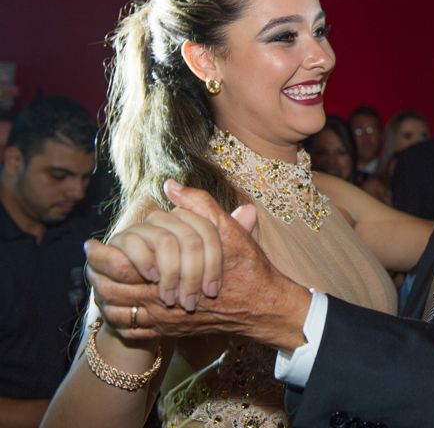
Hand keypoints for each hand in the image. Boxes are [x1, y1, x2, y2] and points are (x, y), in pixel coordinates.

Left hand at [87, 180, 311, 348]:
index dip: (101, 255)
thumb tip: (170, 184)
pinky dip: (118, 318)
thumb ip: (199, 204)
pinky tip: (117, 304)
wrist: (262, 306)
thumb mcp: (227, 230)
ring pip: (118, 312)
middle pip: (112, 291)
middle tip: (89, 263)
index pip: (120, 266)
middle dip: (95, 276)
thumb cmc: (247, 267)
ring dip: (104, 297)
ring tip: (97, 281)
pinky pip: (131, 330)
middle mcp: (162, 302)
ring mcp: (164, 320)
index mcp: (170, 274)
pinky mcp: (169, 332)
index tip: (92, 244)